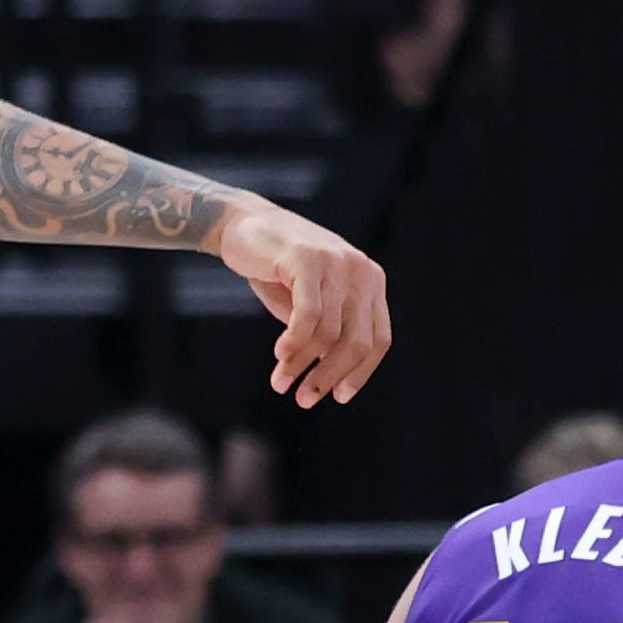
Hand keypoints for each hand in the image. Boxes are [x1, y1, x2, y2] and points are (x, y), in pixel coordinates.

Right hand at [214, 193, 391, 404]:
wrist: (243, 224)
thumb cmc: (277, 270)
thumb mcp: (311, 304)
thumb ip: (328, 333)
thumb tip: (334, 379)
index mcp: (370, 282)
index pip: (378, 340)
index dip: (360, 373)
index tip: (337, 396)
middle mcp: (361, 271)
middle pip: (357, 342)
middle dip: (329, 376)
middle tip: (303, 399)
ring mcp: (336, 263)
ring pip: (328, 334)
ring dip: (301, 364)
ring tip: (280, 382)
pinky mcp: (308, 259)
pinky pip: (308, 316)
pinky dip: (294, 343)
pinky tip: (280, 356)